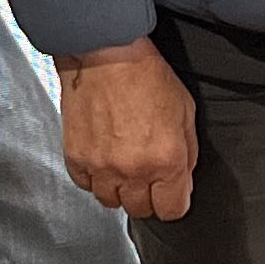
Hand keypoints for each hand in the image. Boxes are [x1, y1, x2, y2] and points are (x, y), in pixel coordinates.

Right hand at [57, 40, 197, 218]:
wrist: (105, 53)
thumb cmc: (146, 74)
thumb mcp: (185, 110)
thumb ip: (187, 151)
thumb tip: (183, 178)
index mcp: (166, 160)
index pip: (172, 211)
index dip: (174, 201)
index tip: (172, 192)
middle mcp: (133, 169)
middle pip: (141, 210)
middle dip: (148, 196)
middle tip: (148, 174)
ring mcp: (101, 166)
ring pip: (111, 202)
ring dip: (119, 189)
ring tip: (123, 165)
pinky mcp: (76, 157)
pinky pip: (86, 185)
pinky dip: (94, 177)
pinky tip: (102, 157)